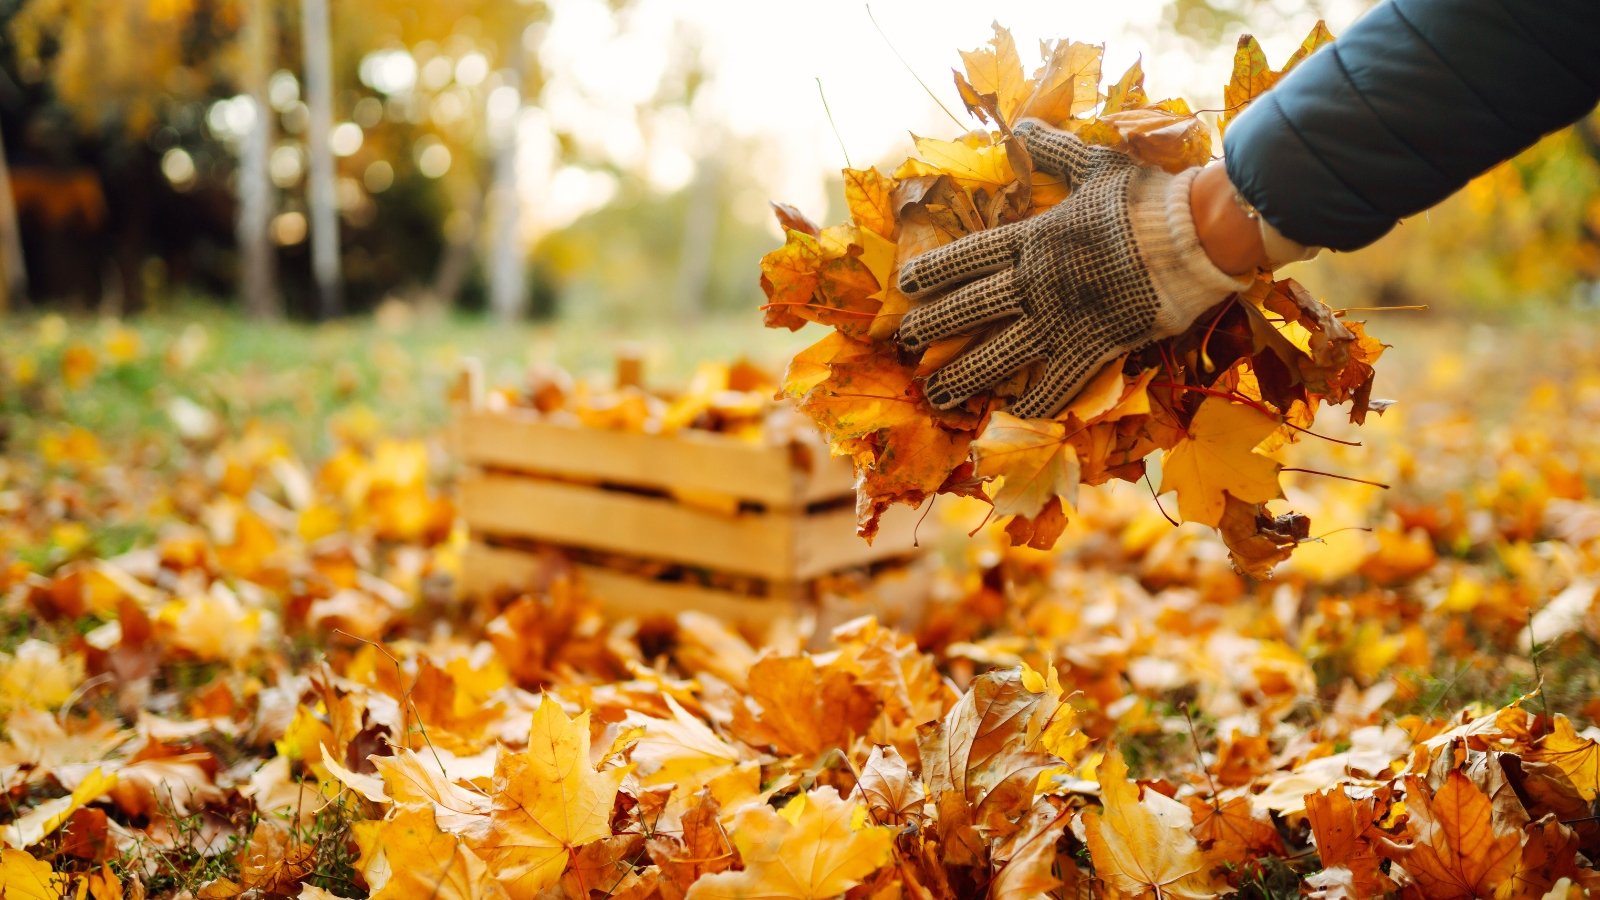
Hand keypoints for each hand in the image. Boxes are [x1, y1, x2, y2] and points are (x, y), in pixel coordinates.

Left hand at [895, 120, 1251, 418]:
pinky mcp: (1092, 346)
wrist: (1195, 235)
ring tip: (935, 392)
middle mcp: (1037, 281)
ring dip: (964, 374)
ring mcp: (1062, 318)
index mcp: (1035, 238)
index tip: (906, 285)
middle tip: (905, 342)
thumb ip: (1055, 151)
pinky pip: (1054, 382)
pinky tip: (1006, 417)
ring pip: (999, 353)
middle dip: (934, 325)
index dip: (936, 271)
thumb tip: (1022, 122)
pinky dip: (1031, 403)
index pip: (971, 257)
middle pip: (972, 307)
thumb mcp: (1096, 164)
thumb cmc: (1147, 198)